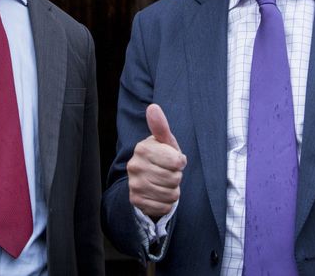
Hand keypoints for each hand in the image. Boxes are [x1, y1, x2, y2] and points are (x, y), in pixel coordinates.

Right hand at [127, 104, 186, 218]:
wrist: (145, 180)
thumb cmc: (161, 158)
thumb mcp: (164, 142)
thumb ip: (160, 126)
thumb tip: (153, 107)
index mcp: (142, 148)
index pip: (177, 162)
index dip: (180, 163)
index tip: (172, 160)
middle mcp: (134, 166)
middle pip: (175, 179)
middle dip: (176, 178)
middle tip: (167, 173)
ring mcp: (134, 184)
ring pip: (171, 195)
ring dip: (172, 191)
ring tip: (164, 184)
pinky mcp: (136, 201)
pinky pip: (164, 207)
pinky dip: (166, 203)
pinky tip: (159, 195)